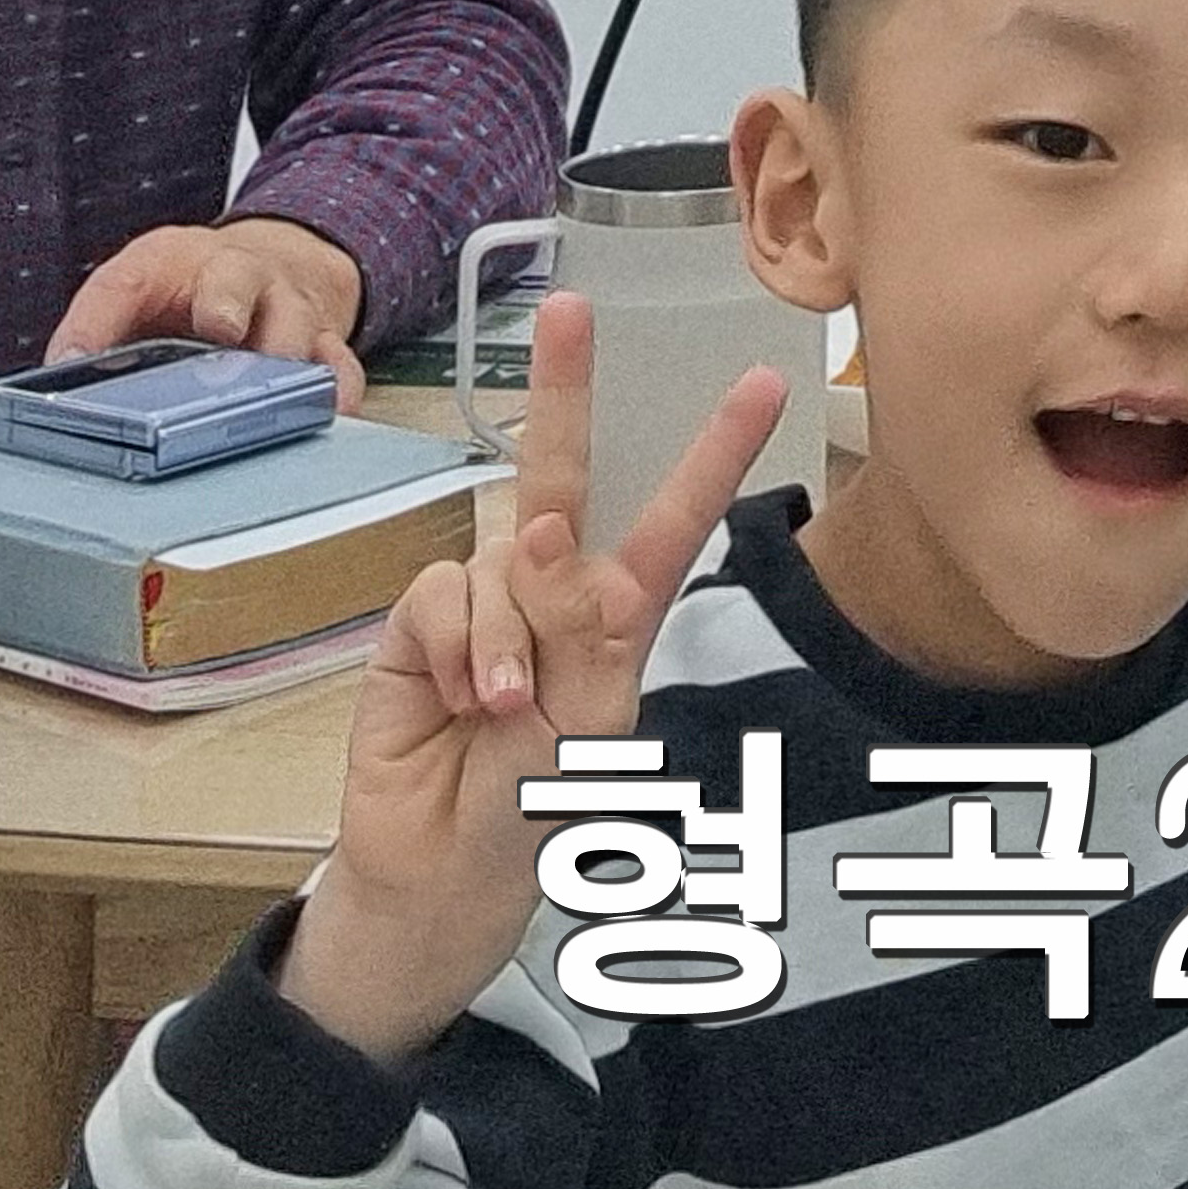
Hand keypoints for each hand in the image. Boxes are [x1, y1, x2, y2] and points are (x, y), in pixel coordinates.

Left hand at [51, 212, 369, 393]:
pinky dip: (333, 392)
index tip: (75, 359)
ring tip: (265, 399)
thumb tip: (63, 379)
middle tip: (220, 332)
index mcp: (171, 262)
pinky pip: (339, 368)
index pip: (123, 282)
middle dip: (225, 305)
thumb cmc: (196, 289)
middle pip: (234, 281)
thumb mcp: (138, 291)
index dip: (97, 320)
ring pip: (294, 325)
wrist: (274, 266)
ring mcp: (286, 307)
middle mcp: (236, 275)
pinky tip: (324, 414)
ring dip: (278, 363)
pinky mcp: (325, 343)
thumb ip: (100, 330)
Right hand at [277, 285, 786, 1062]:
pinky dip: (459, 646)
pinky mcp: (421, 626)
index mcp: (618, 619)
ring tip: (505, 712)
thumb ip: (577, 635)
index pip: (674, 522)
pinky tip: (460, 699)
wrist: (446, 878)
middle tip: (573, 311)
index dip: (715, 453)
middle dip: (570, 390)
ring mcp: (485, 606)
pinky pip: (443, 593)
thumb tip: (545, 537)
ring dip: (509, 637)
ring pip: (502, 559)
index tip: (766, 384)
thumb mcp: (589, 733)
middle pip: (564, 477)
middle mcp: (553, 595)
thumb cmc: (536, 813)